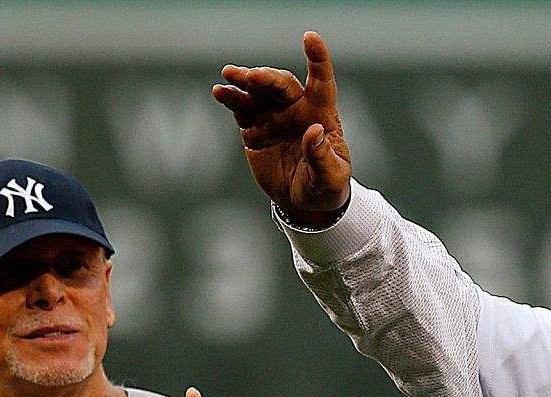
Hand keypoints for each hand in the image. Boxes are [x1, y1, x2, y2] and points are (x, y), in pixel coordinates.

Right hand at [214, 30, 351, 224]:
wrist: (303, 204)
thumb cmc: (325, 188)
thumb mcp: (331, 178)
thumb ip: (323, 156)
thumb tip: (314, 131)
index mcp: (321, 115)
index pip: (321, 82)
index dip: (318, 59)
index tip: (311, 37)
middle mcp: (296, 109)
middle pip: (282, 83)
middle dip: (266, 77)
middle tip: (251, 77)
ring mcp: (273, 116)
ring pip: (258, 90)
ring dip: (244, 80)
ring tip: (229, 75)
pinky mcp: (254, 127)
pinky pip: (241, 108)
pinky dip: (230, 98)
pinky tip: (220, 91)